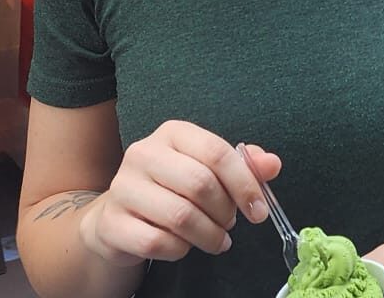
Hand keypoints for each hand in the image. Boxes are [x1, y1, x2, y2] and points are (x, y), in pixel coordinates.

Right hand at [78, 122, 276, 266]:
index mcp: (173, 133)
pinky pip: (157, 242)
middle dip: (225, 212)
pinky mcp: (111, 223)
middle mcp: (144, 153)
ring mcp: (123, 187)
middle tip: (231, 224)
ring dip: (208, 235)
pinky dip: (180, 250)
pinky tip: (184, 246)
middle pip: (200, 184)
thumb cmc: (171, 187)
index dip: (244, 184)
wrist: (119, 215)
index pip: (217, 152)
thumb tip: (272, 165)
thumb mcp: (207, 168)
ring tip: (216, 239)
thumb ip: (243, 164)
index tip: (258, 209)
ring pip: (180, 216)